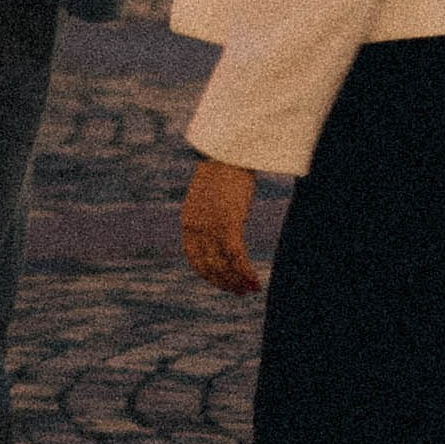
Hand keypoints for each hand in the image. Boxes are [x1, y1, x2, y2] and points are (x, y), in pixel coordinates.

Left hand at [181, 156, 263, 295]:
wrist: (228, 151)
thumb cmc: (224, 169)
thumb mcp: (211, 196)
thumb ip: (212, 215)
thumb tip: (228, 227)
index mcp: (188, 221)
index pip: (195, 259)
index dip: (210, 275)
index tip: (223, 282)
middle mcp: (196, 228)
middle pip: (209, 266)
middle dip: (225, 282)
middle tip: (239, 292)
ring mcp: (211, 227)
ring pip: (223, 265)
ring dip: (236, 281)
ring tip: (249, 290)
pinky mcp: (228, 223)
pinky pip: (236, 257)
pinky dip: (245, 272)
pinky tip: (255, 281)